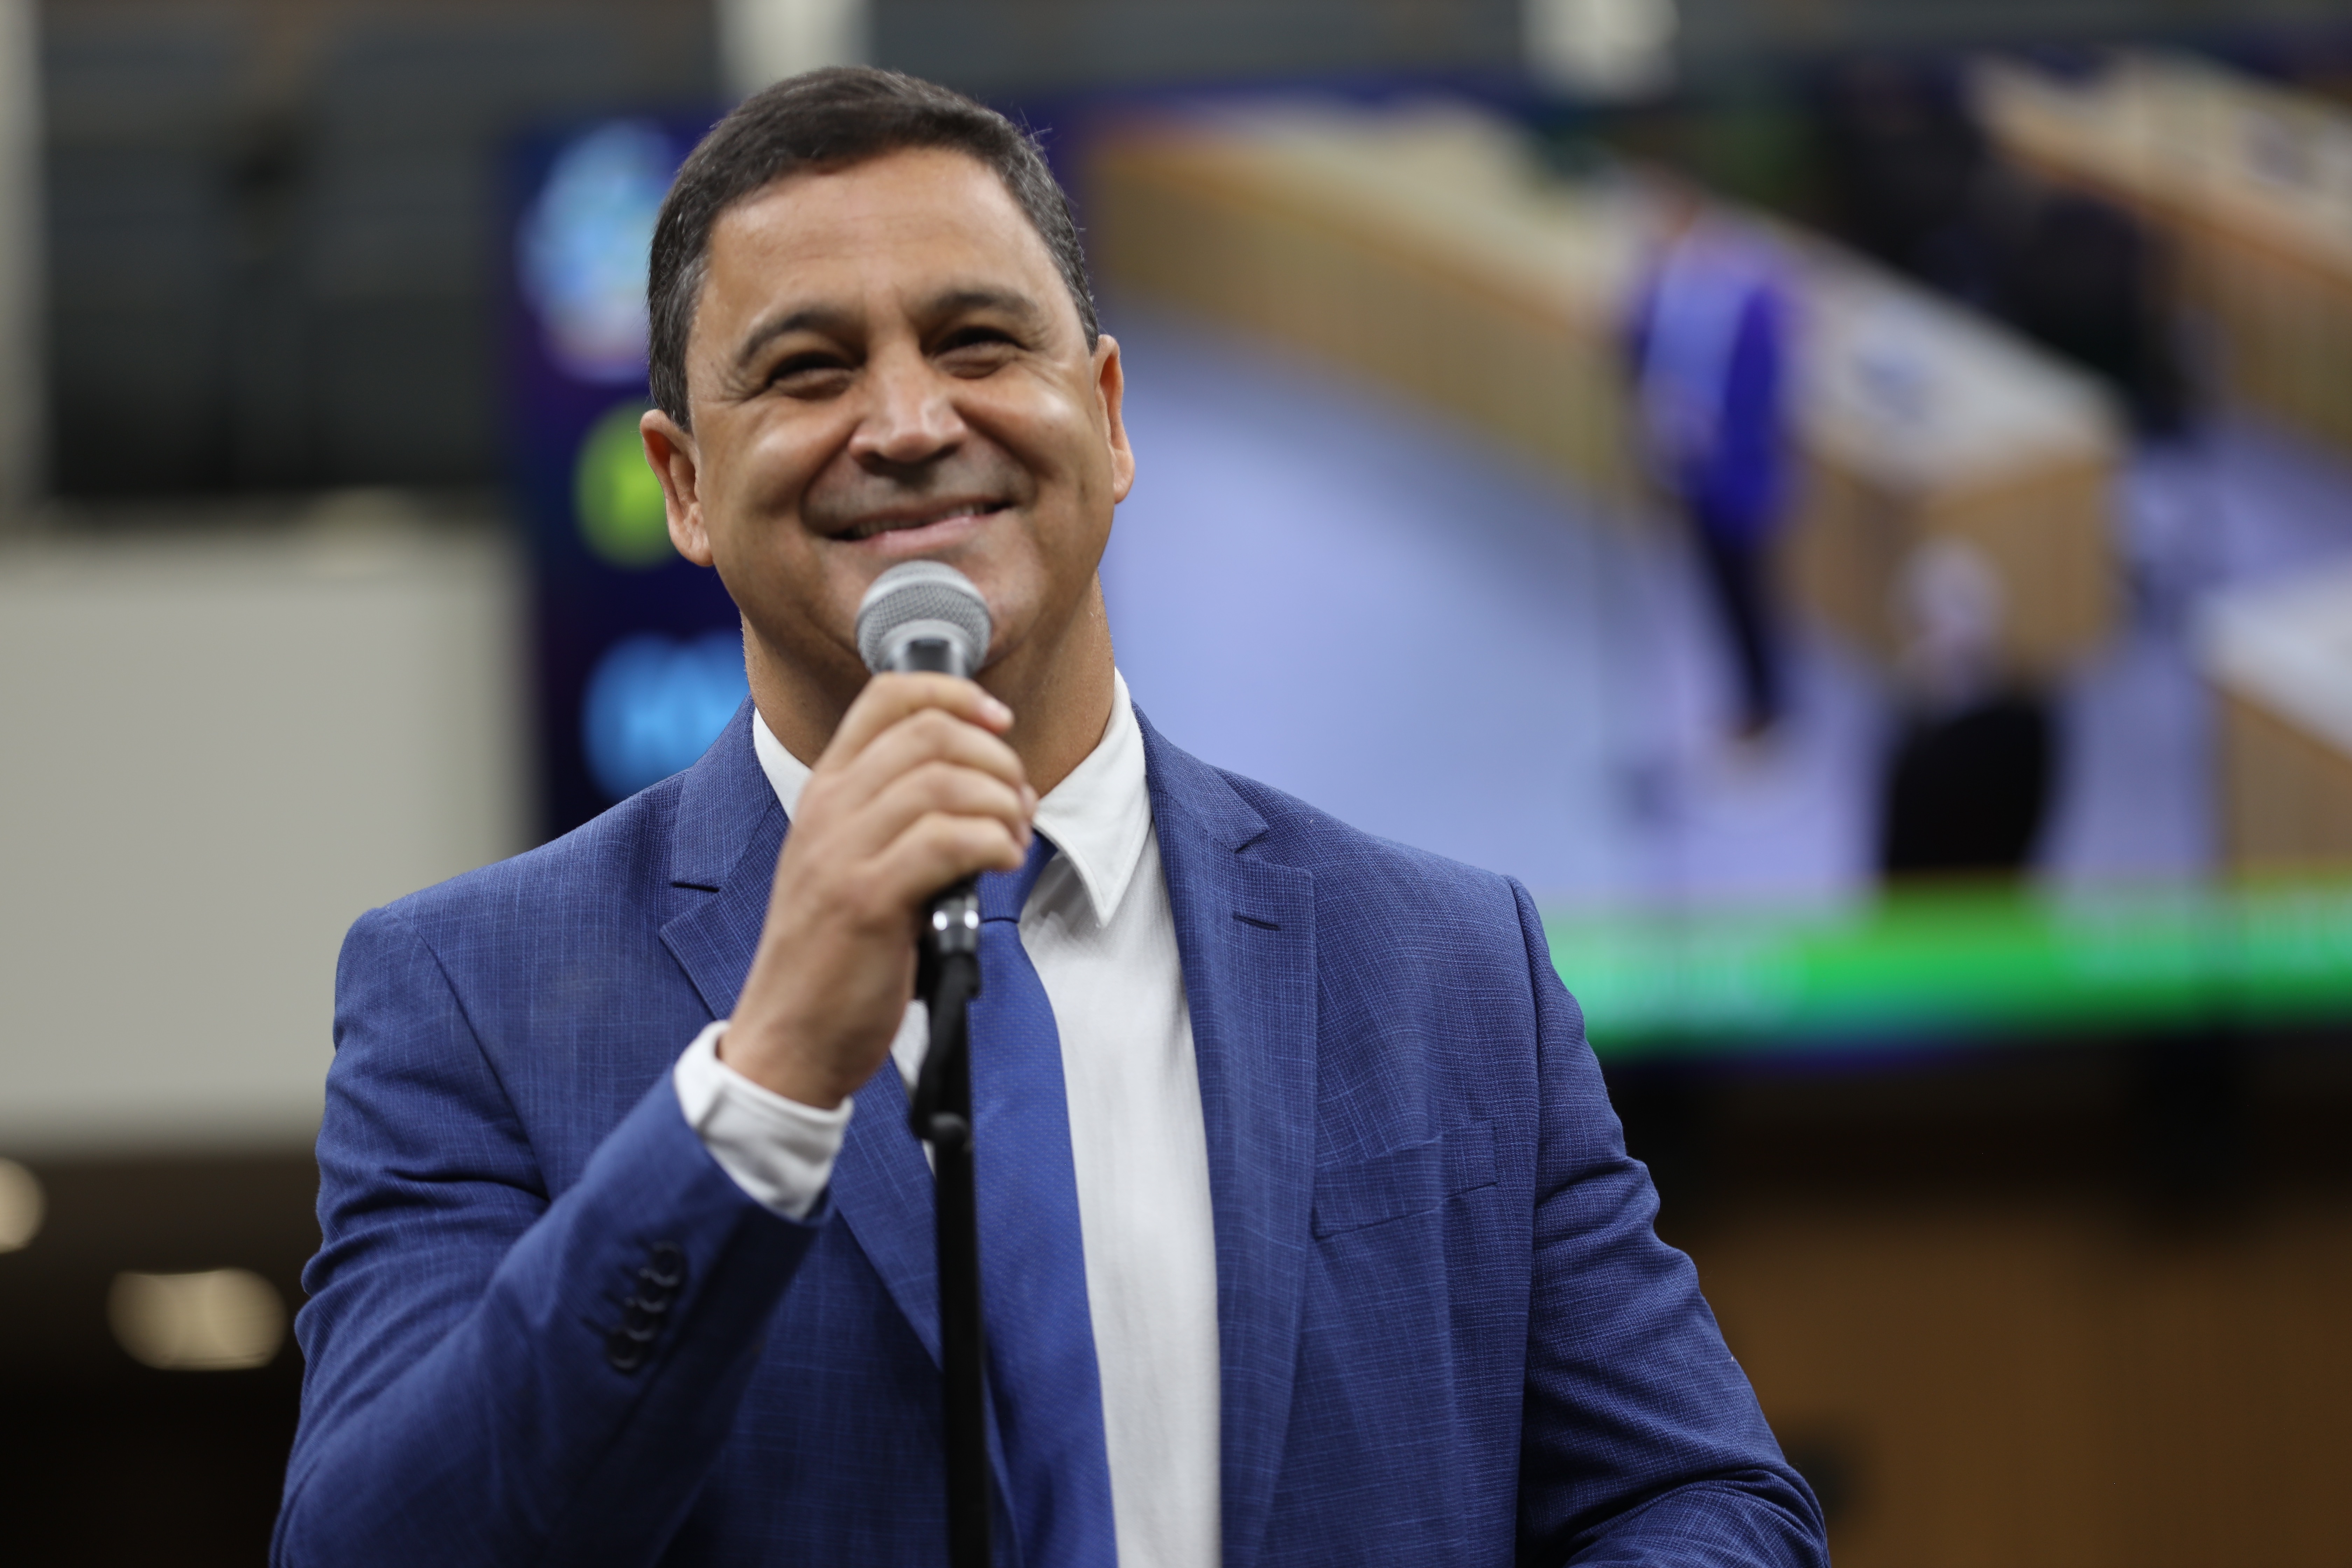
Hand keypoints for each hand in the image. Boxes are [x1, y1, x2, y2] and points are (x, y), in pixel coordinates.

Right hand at [720, 674, 1035, 1108]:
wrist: (789, 1036)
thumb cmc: (831, 956)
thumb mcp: (849, 863)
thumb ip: (895, 817)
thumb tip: (981, 785)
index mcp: (825, 793)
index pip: (886, 699)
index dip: (953, 693)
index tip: (997, 719)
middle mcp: (829, 812)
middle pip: (928, 733)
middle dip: (994, 757)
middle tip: (1018, 798)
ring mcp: (842, 854)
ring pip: (943, 782)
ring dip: (1001, 802)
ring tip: (1013, 835)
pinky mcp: (866, 901)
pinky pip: (948, 841)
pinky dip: (992, 843)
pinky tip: (1002, 863)